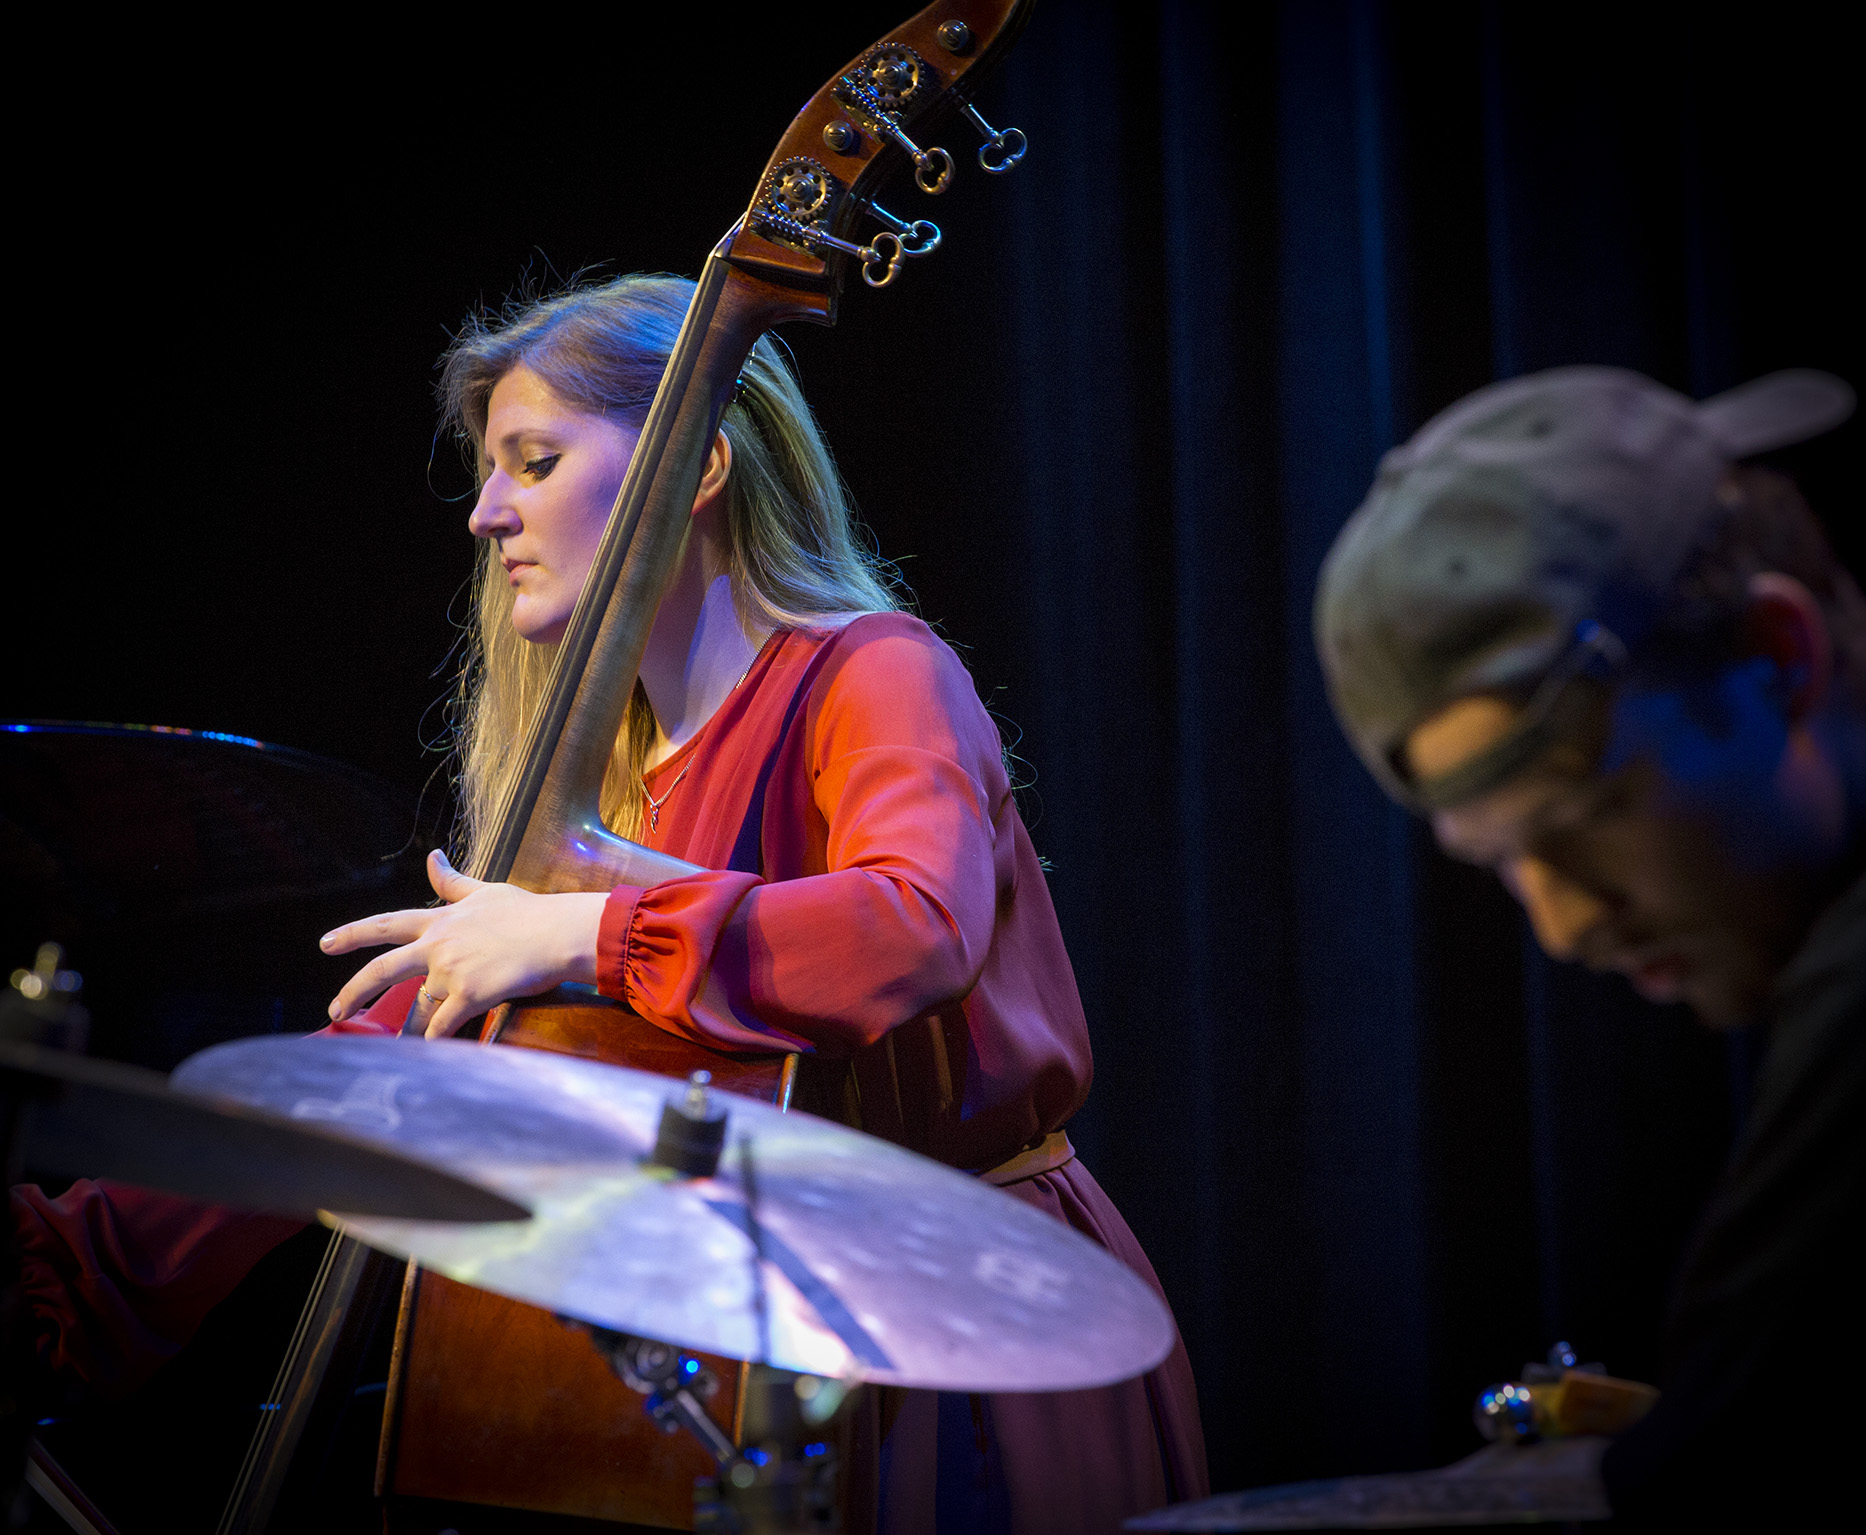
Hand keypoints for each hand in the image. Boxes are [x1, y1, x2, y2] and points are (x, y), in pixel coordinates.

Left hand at [322, 850, 608, 1037]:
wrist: (558, 932)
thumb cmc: (529, 912)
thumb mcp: (486, 891)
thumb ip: (453, 882)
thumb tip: (432, 856)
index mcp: (440, 921)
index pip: (386, 925)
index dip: (353, 933)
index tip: (326, 943)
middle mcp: (437, 946)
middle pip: (382, 971)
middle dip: (353, 992)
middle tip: (335, 1011)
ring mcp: (450, 972)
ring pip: (421, 1007)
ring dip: (416, 1027)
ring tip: (406, 1046)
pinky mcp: (469, 996)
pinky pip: (443, 1027)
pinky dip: (436, 1042)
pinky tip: (432, 1054)